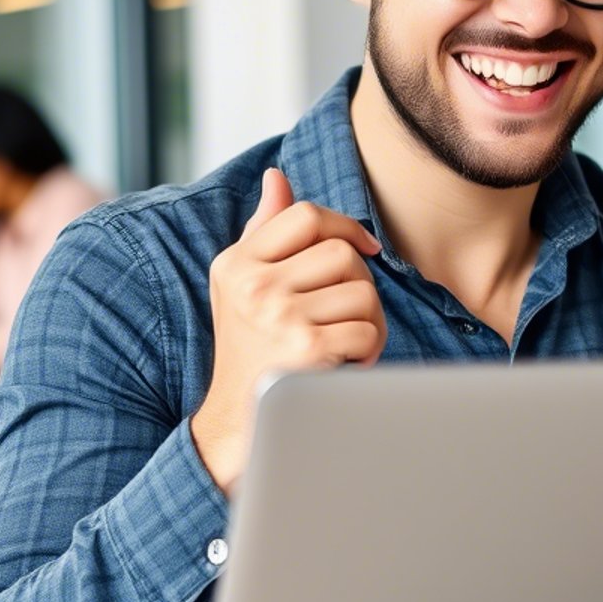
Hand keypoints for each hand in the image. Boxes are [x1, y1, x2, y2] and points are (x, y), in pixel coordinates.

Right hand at [191, 168, 386, 493]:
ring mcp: (279, 316)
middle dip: (358, 283)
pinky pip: (368, 328)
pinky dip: (368, 349)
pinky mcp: (307, 349)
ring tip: (343, 341)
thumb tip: (277, 176)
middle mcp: (253, 286)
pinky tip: (345, 363)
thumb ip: (264, 230)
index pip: (306, 215)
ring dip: (368, 320)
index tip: (363, 248)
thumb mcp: (241, 284)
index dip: (345, 227)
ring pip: (363, 290)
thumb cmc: (248, 348)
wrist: (234, 425)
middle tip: (345, 313)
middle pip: (343, 253)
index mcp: (236, 263)